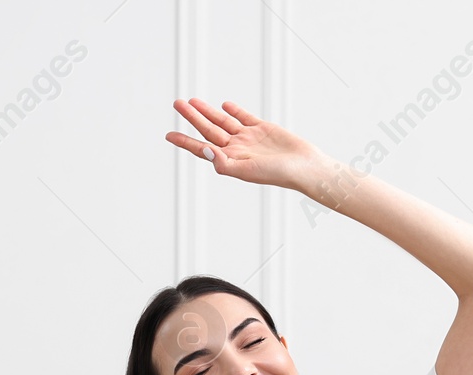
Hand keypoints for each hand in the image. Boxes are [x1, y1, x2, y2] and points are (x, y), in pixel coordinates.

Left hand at [165, 98, 325, 190]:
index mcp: (229, 160)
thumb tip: (204, 149)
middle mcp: (236, 148)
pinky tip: (224, 105)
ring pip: (223, 121)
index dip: (184, 141)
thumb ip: (222, 163)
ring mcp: (249, 138)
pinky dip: (234, 111)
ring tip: (192, 101)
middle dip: (192, 117)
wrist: (304, 167)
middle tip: (177, 104)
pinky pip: (244, 118)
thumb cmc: (276, 174)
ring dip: (208, 112)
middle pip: (208, 129)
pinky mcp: (263, 129)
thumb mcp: (246, 171)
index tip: (168, 135)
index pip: (201, 148)